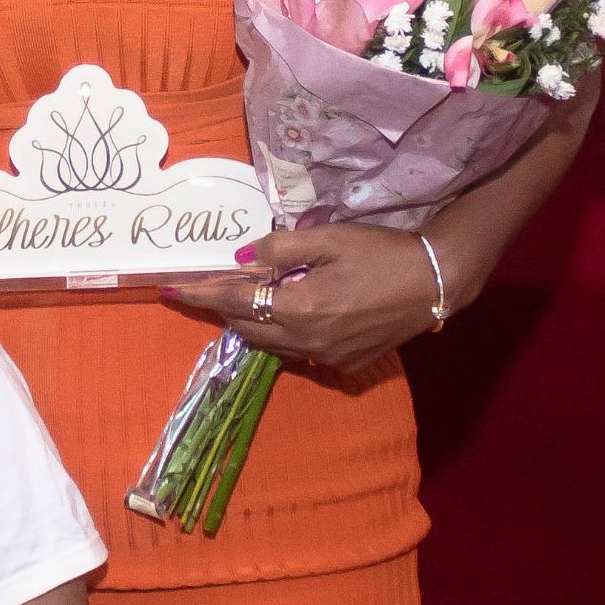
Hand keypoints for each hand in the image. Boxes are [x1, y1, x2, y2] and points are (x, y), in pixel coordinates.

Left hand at [162, 223, 447, 375]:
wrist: (435, 282)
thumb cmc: (382, 253)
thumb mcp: (329, 238)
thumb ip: (279, 246)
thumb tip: (241, 258)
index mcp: (297, 308)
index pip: (233, 300)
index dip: (199, 293)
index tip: (170, 289)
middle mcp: (305, 341)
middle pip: (246, 327)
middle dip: (224, 307)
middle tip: (209, 287)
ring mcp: (325, 358)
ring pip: (270, 344)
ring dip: (255, 322)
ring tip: (251, 297)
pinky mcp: (344, 366)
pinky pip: (299, 353)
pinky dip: (286, 335)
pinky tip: (296, 315)